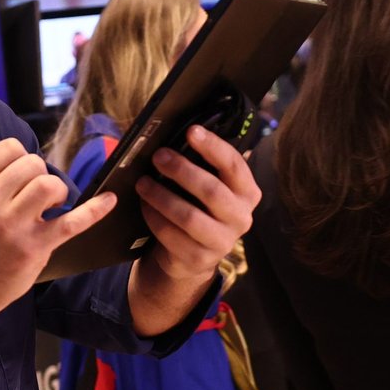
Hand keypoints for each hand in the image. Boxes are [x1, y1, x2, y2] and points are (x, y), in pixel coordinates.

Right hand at [0, 138, 116, 310]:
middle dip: (41, 175)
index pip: (9, 148)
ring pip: (48, 184)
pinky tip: (107, 201)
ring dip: (56, 191)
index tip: (23, 175)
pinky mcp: (34, 246)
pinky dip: (95, 209)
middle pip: (32, 164)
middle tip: (37, 196)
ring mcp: (13, 224)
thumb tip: (24, 162)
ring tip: (51, 206)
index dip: (22, 158)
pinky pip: (72, 221)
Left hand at [135, 125, 260, 281]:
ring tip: (142, 183)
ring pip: (189, 216)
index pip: (234, 165)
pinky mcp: (200, 259)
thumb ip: (200, 167)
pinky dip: (154, 218)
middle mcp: (241, 217)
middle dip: (182, 170)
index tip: (192, 131)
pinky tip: (144, 206)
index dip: (213, 146)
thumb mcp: (204, 188)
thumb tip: (172, 137)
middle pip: (211, 191)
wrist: (190, 255)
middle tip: (158, 156)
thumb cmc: (197, 209)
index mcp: (246, 193)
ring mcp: (223, 241)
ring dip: (161, 196)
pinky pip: (172, 235)